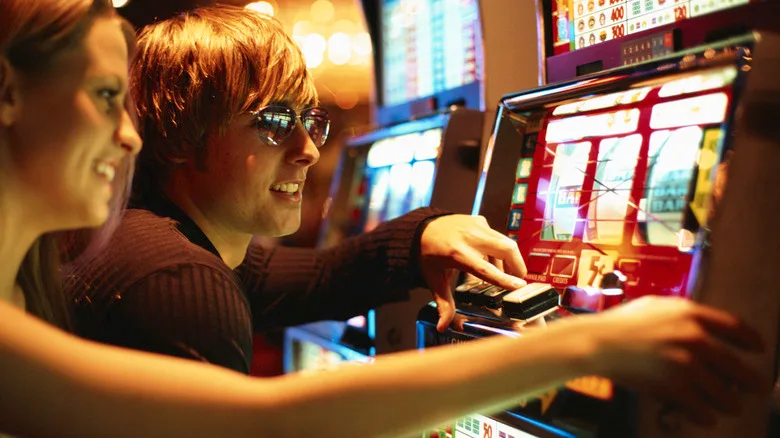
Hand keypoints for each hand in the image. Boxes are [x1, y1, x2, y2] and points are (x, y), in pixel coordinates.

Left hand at [419, 215, 527, 331]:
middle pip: (505, 249)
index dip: (504, 278)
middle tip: (519, 281)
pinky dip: (500, 250)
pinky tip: (493, 260)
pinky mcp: (480, 220)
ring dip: (511, 258)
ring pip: (505, 241)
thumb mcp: (434, 279)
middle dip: (518, 266)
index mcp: (457, 254)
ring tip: (507, 273)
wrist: (421, 229)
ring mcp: (476, 226)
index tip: (520, 286)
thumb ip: (444, 303)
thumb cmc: (428, 255)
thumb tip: (443, 327)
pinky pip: (497, 237)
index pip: (486, 269)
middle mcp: (469, 237)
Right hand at [583, 296, 765, 427]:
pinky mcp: (674, 387)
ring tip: (730, 406)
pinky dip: (706, 416)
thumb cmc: (619, 323)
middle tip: (754, 387)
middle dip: (749, 381)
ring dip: (730, 403)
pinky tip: (705, 416)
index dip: (751, 341)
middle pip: (737, 366)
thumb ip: (681, 312)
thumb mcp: (654, 305)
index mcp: (691, 313)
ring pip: (725, 394)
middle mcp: (695, 338)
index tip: (758, 349)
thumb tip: (702, 322)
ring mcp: (686, 364)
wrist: (597, 343)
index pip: (736, 328)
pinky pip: (703, 409)